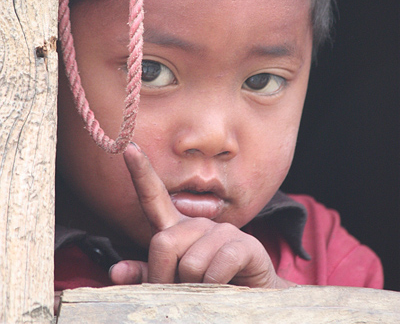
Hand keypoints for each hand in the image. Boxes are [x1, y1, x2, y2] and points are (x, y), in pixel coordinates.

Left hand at [109, 143, 292, 288]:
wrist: (250, 298)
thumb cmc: (205, 289)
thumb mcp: (172, 282)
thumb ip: (146, 275)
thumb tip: (116, 271)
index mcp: (176, 228)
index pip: (153, 197)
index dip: (141, 172)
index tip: (128, 148)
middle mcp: (197, 223)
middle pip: (163, 242)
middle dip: (165, 276)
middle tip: (180, 290)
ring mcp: (222, 231)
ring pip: (190, 262)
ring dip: (193, 287)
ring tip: (206, 290)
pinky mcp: (244, 244)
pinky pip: (216, 268)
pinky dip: (214, 287)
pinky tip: (224, 286)